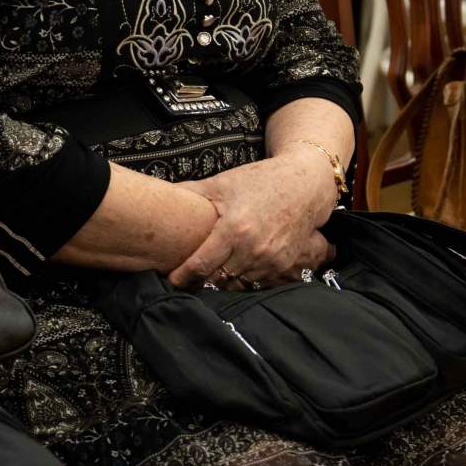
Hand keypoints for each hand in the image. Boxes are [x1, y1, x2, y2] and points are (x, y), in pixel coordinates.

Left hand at [170, 152, 338, 288]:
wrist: (305, 185)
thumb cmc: (261, 181)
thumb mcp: (222, 183)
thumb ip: (191, 192)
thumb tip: (161, 196)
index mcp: (233, 230)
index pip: (201, 265)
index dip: (183, 276)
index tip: (172, 280)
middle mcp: (252, 250)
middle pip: (217, 279)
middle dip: (201, 280)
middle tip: (188, 277)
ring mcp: (270, 260)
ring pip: (236, 284)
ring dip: (222, 281)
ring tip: (211, 273)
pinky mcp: (283, 265)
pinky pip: (256, 282)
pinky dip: (243, 278)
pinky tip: (234, 268)